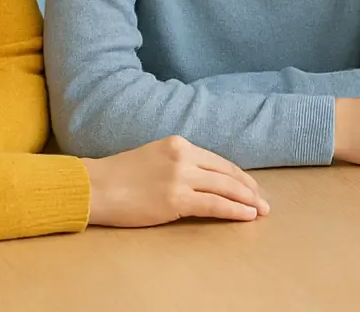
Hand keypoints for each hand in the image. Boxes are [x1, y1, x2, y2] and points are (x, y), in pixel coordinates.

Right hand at [82, 136, 269, 226]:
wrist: (95, 187)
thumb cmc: (118, 176)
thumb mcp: (154, 157)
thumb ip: (178, 163)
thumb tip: (201, 179)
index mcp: (179, 144)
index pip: (218, 161)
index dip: (238, 175)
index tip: (251, 186)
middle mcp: (184, 156)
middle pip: (226, 173)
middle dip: (249, 188)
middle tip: (263, 201)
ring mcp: (181, 178)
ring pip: (225, 188)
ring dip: (247, 200)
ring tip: (261, 210)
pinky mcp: (176, 200)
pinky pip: (214, 205)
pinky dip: (234, 210)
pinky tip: (246, 215)